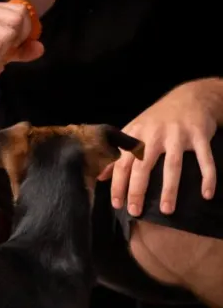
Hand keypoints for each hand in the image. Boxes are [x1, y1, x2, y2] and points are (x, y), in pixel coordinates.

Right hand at [0, 1, 44, 83]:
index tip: (10, 50)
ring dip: (3, 55)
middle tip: (0, 57)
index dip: (23, 33)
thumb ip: (19, 50)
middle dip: (14, 44)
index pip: (21, 11)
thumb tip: (40, 47)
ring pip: (8, 34)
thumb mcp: (0, 55)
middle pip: (18, 20)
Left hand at [101, 80, 218, 215]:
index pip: (122, 163)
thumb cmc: (158, 119)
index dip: (118, 184)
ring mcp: (178, 135)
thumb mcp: (134, 131)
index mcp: (136, 135)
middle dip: (137, 190)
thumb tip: (100, 177)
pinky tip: (206, 194)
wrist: (191, 97)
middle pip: (143, 166)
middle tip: (135, 211)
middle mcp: (155, 134)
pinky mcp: (200, 135)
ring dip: (170, 190)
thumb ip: (118, 154)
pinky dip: (207, 177)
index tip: (117, 203)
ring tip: (167, 210)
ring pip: (172, 166)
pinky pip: (205, 159)